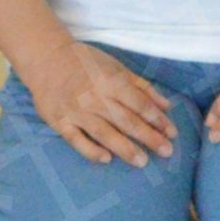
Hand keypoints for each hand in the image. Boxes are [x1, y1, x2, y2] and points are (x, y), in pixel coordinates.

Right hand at [20, 40, 176, 167]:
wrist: (47, 59)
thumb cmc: (87, 62)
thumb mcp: (118, 68)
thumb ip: (143, 87)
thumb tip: (167, 106)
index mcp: (112, 81)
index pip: (140, 104)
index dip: (158, 120)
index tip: (172, 133)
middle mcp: (95, 97)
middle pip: (126, 121)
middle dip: (148, 137)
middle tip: (166, 152)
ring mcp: (76, 111)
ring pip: (103, 133)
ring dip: (124, 148)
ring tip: (142, 161)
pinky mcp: (59, 121)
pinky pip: (76, 139)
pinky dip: (90, 150)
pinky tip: (106, 159)